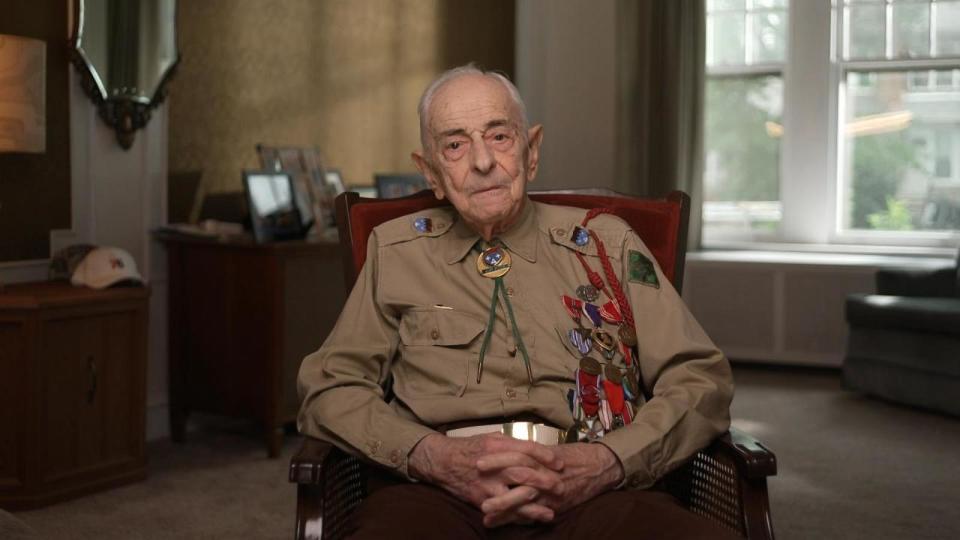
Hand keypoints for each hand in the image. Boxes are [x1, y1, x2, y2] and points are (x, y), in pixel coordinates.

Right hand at [408, 433, 563, 523]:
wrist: (442, 462)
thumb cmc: (469, 448)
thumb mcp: (489, 438)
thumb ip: (510, 443)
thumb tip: (532, 449)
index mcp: (496, 445)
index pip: (526, 448)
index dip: (545, 455)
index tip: (559, 462)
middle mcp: (493, 464)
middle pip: (524, 472)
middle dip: (545, 481)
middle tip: (560, 487)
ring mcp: (486, 484)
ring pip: (514, 496)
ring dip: (534, 506)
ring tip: (550, 512)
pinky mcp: (480, 499)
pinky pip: (502, 511)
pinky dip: (516, 517)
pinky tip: (529, 520)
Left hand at [477, 442, 623, 526]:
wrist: (600, 467)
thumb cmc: (574, 455)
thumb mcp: (550, 450)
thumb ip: (529, 453)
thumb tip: (506, 451)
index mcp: (541, 457)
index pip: (516, 455)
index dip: (497, 459)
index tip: (478, 461)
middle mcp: (545, 473)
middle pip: (516, 477)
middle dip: (495, 485)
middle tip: (475, 490)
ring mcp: (550, 492)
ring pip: (524, 499)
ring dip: (504, 508)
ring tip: (485, 515)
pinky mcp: (555, 506)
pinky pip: (535, 515)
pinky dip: (520, 520)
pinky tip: (505, 525)